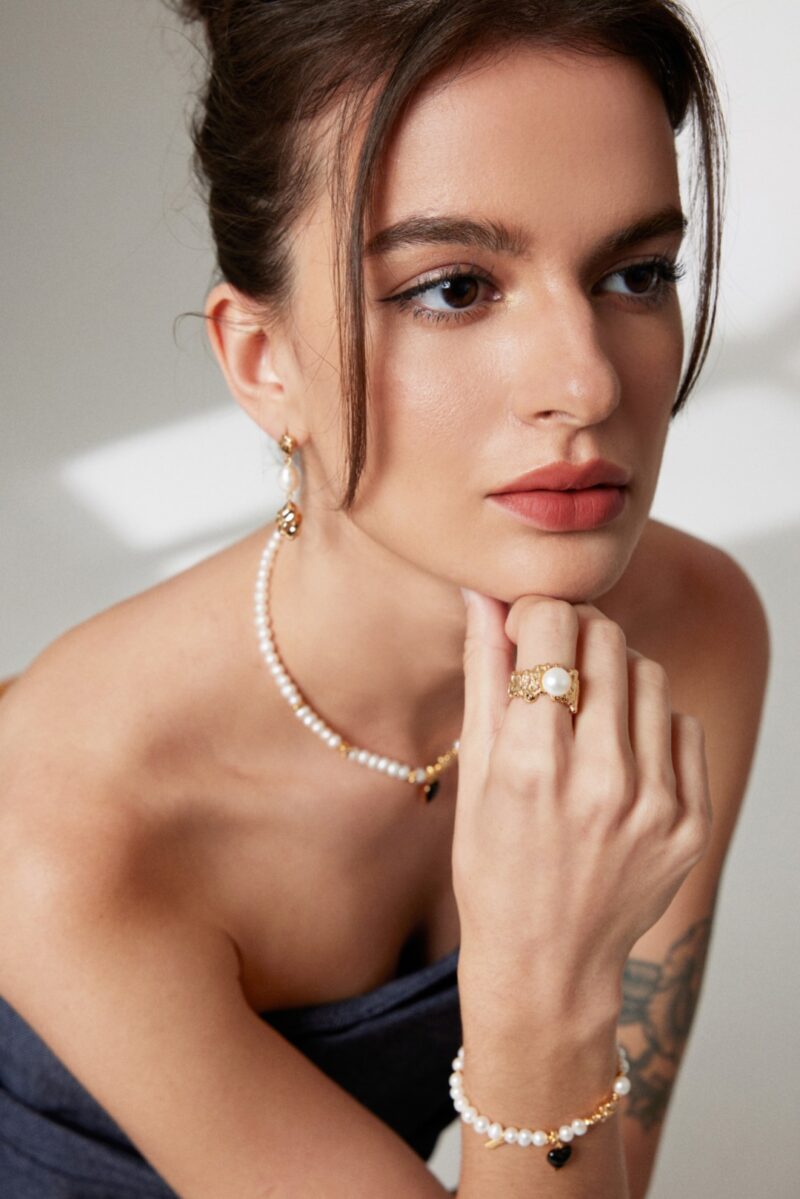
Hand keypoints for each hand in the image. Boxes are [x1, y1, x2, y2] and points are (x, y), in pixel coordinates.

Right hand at [452, 590, 712, 1010]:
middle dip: (576, 634)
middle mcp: (599, 778)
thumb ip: (484, 675)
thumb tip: (483, 596)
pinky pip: (682, 725)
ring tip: (589, 714)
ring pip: (649, 673)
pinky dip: (649, 725)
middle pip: (607, 638)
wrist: (546, 964)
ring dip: (616, 675)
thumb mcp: (474, 772)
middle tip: (557, 665)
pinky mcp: (690, 821)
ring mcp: (653, 802)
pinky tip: (619, 757)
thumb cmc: (493, 868)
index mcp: (530, 762)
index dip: (535, 612)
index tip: (527, 627)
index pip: (552, 625)